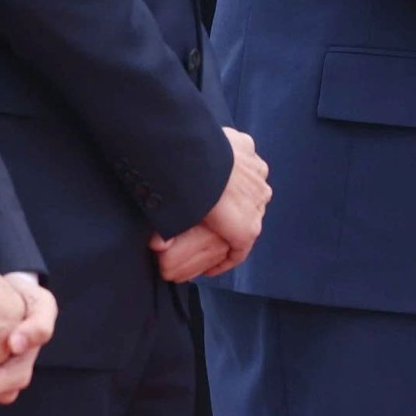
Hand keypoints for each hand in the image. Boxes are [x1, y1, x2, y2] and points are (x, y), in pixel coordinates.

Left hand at [149, 128, 272, 281]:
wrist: (193, 150)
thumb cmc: (189, 191)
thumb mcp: (178, 220)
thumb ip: (169, 235)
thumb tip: (156, 245)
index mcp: (247, 226)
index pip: (240, 250)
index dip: (224, 261)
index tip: (209, 267)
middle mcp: (259, 200)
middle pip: (248, 217)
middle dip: (231, 224)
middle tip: (209, 226)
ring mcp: (257, 172)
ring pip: (250, 188)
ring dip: (236, 194)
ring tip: (215, 196)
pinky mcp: (248, 147)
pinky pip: (243, 162)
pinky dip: (234, 166)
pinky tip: (217, 166)